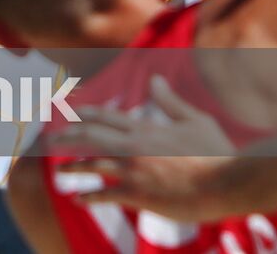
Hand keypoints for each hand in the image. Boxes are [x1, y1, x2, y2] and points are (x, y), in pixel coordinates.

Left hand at [51, 76, 237, 219]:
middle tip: (50, 139)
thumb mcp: (196, 120)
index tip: (71, 113)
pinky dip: (89, 196)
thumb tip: (154, 78)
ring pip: (92, 165)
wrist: (226, 184)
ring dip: (72, 167)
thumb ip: (170, 102)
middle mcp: (133, 147)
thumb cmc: (217, 152)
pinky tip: (78, 199)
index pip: (106, 116)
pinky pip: (105, 194)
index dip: (86, 113)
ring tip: (59, 170)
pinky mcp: (137, 194)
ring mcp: (133, 170)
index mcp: (145, 128)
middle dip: (68, 136)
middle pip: (90, 137)